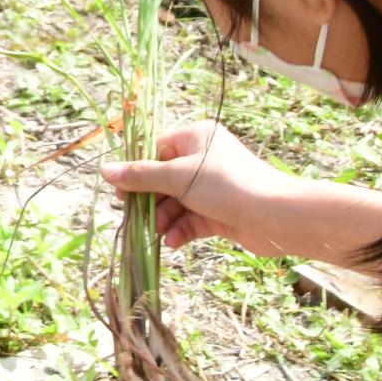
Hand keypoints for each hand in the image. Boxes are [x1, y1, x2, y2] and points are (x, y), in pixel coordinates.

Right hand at [102, 122, 310, 258]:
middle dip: (150, 200)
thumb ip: (141, 176)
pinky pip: (192, 219)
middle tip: (134, 216)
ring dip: (164, 218)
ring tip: (157, 232)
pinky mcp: (221, 213)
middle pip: (164, 179)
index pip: (156, 150)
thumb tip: (104, 170)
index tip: (121, 191)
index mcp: (195, 138)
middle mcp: (204, 160)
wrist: (277, 217)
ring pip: (177, 202)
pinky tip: (172, 242)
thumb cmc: (228, 185)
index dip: (137, 171)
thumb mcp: (178, 177)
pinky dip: (181, 230)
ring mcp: (213, 188)